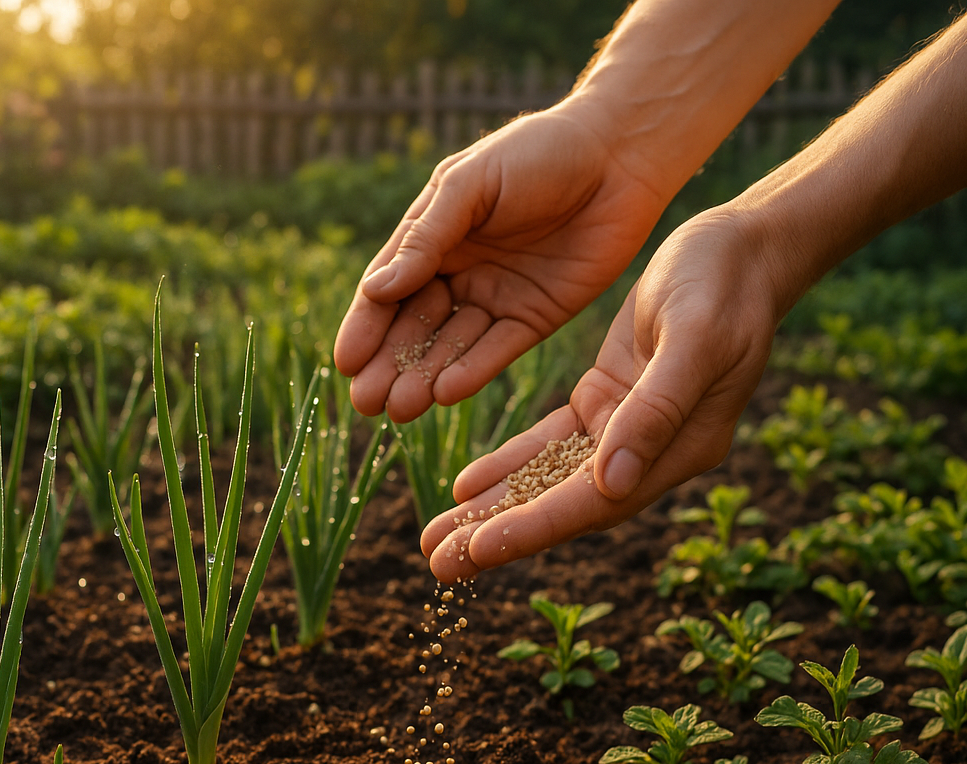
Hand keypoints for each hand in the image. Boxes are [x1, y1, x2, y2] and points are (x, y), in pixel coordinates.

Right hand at [334, 104, 669, 422]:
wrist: (620, 153)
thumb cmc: (539, 152)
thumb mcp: (471, 184)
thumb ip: (427, 237)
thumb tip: (377, 289)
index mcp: (433, 236)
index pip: (387, 290)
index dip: (365, 327)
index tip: (345, 363)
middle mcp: (458, 272)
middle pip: (413, 327)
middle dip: (389, 365)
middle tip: (366, 403)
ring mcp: (495, 297)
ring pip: (450, 345)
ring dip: (423, 376)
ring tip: (399, 409)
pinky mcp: (535, 316)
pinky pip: (497, 350)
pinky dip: (471, 371)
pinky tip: (446, 393)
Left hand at [418, 205, 780, 581]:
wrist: (743, 248)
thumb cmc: (725, 284)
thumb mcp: (695, 336)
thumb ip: (656, 410)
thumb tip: (612, 482)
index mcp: (681, 448)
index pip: (593, 504)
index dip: (532, 528)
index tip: (476, 550)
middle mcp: (652, 453)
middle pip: (563, 508)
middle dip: (498, 536)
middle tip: (437, 566)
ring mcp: (627, 430)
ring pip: (548, 481)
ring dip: (494, 510)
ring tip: (436, 539)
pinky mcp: (606, 401)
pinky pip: (548, 444)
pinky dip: (508, 465)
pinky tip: (465, 486)